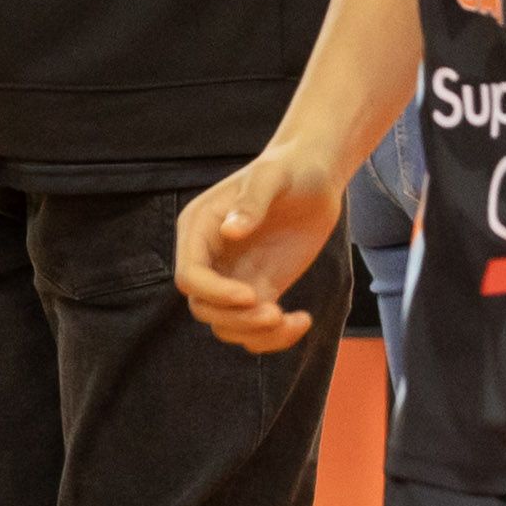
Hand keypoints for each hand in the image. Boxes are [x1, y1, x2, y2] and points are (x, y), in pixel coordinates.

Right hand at [174, 138, 343, 355]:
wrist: (315, 176)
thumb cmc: (290, 168)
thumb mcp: (273, 175)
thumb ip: (252, 201)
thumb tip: (229, 231)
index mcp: (199, 230)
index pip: (190, 276)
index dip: (215, 292)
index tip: (251, 295)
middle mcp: (210, 259)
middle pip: (204, 308)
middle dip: (236, 318)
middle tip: (276, 313)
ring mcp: (234, 277)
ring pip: (226, 325)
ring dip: (255, 333)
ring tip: (293, 321)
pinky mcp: (260, 289)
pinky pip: (253, 327)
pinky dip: (273, 337)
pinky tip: (302, 321)